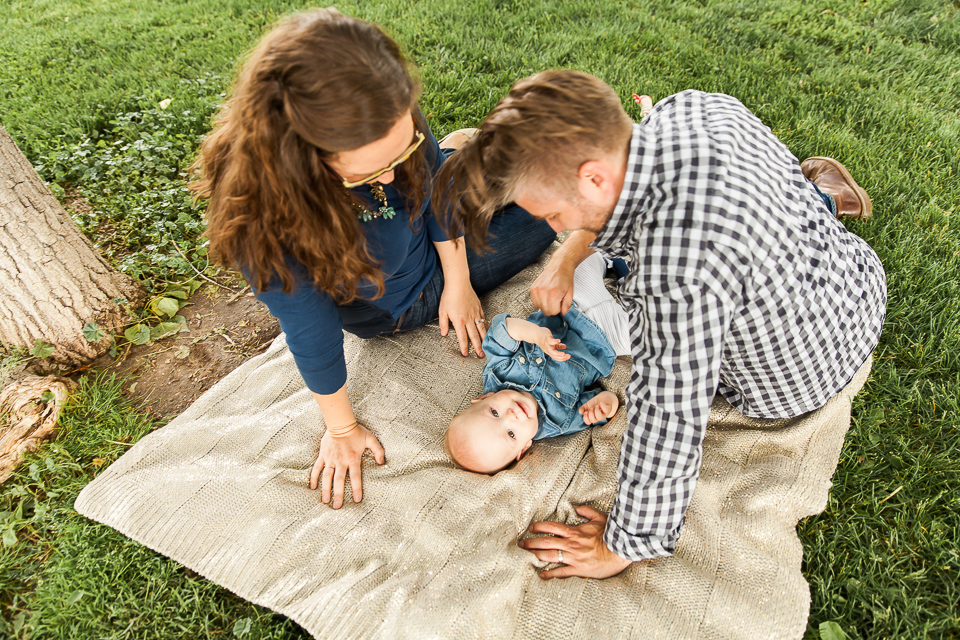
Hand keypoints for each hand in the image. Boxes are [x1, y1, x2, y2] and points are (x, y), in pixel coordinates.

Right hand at [309, 422, 385, 508]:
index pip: (355, 477)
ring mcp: (330, 459)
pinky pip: (317, 468)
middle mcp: (341, 461)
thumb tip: (382, 462)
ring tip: (325, 501)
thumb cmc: (356, 432)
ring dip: (325, 489)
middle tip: (337, 507)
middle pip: (339, 481)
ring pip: (326, 477)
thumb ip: (378, 450)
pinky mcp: (323, 456)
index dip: (356, 489)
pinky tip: (313, 487)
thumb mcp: (371, 439)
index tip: (357, 500)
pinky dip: (314, 477)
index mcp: (353, 459)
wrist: (340, 423)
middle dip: (338, 494)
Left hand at [439, 279, 486, 356]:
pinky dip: (485, 326)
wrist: (458, 283)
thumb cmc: (449, 296)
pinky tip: (486, 331)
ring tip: (487, 346)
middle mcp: (468, 319)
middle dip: (478, 347)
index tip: (466, 354)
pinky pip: (483, 319)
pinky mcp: (479, 308)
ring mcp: (475, 313)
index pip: (462, 338)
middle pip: (474, 336)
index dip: (464, 347)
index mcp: (459, 321)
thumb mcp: (442, 311)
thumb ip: (443, 323)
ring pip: (481, 329)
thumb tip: (443, 334)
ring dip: (484, 339)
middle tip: (481, 356)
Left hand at [518, 505, 632, 578]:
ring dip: (536, 555)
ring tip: (525, 555)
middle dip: (531, 542)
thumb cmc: (610, 534)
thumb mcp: (599, 518)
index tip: (531, 528)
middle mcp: (570, 544)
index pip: (551, 527)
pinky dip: (550, 574)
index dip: (539, 527)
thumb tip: (576, 507)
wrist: (620, 550)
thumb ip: (586, 511)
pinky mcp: (578, 569)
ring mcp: (573, 557)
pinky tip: (541, 575)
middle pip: (545, 542)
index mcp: (574, 532)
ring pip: (549, 556)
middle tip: (520, 544)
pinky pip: (561, 572)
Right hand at [529, 257, 574, 315]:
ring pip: (539, 308)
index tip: (560, 304)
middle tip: (556, 301)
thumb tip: (563, 315)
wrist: (559, 265)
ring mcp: (536, 290)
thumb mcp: (570, 293)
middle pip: (545, 311)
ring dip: (545, 305)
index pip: (553, 312)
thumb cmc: (566, 278)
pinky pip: (534, 303)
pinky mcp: (532, 288)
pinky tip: (545, 295)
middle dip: (552, 309)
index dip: (558, 310)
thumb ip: (566, 306)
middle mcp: (543, 291)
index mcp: (554, 293)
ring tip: (550, 297)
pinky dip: (540, 301)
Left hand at [533, 326, 569, 361]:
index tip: (568, 357)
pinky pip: (550, 341)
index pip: (556, 357)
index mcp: (550, 351)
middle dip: (562, 357)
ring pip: (551, 351)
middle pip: (554, 356)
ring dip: (558, 353)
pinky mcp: (546, 338)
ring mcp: (546, 344)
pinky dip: (554, 342)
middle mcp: (548, 349)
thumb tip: (565, 347)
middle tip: (568, 356)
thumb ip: (558, 346)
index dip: (562, 358)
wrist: (535, 334)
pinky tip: (559, 341)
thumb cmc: (544, 339)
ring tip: (564, 354)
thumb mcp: (552, 343)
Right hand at [579, 390, 618, 424]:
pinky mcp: (608, 410)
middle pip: (593, 421)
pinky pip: (606, 410)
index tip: (585, 412)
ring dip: (597, 411)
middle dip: (591, 414)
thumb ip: (583, 408)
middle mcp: (598, 417)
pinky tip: (600, 403)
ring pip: (600, 418)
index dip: (586, 419)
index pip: (588, 422)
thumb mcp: (587, 405)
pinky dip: (602, 406)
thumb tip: (580, 412)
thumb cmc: (595, 403)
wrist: (604, 398)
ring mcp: (604, 414)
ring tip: (596, 406)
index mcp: (592, 417)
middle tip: (591, 408)